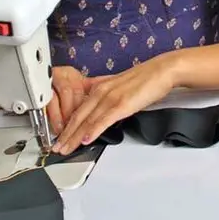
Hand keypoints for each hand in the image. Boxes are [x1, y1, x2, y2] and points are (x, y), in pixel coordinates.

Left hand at [52, 55, 178, 154]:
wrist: (162, 70)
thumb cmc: (145, 79)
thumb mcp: (119, 85)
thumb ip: (106, 94)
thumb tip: (99, 104)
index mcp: (100, 87)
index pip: (78, 110)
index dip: (67, 126)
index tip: (61, 137)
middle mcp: (101, 91)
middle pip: (78, 117)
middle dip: (66, 135)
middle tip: (57, 148)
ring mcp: (110, 98)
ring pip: (88, 120)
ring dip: (74, 137)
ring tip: (66, 148)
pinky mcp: (122, 104)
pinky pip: (104, 119)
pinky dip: (93, 130)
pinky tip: (86, 139)